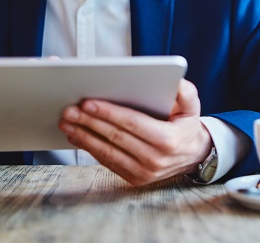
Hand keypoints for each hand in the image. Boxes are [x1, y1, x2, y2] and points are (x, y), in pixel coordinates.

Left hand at [59, 79, 212, 185]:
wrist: (192, 155)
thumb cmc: (187, 125)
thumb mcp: (192, 105)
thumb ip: (185, 92)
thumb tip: (174, 81)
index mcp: (168, 140)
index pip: (132, 123)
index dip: (109, 113)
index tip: (88, 103)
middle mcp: (155, 160)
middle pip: (115, 137)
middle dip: (89, 122)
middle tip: (69, 110)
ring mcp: (143, 172)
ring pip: (107, 152)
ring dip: (84, 137)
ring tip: (67, 123)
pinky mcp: (134, 178)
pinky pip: (108, 162)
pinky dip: (90, 148)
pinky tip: (77, 136)